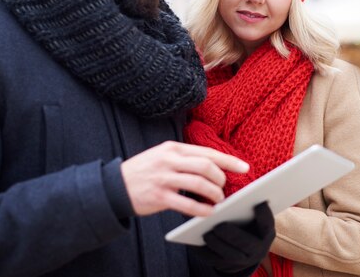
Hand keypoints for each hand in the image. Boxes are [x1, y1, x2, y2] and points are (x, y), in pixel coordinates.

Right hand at [120, 141, 248, 216]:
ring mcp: (164, 178)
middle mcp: (169, 160)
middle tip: (224, 187)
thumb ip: (185, 158)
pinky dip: (201, 209)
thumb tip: (213, 167)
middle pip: (206, 166)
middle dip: (221, 178)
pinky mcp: (159, 197)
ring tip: (218, 200)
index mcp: (173, 148)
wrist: (114, 186)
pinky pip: (187, 203)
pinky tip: (208, 212)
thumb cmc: (144, 170)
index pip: (207, 152)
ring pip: (199, 184)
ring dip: (214, 193)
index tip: (245, 167)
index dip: (229, 160)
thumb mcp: (162, 155)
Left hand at [189, 201, 275, 273]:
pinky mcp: (226, 266)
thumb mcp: (253, 217)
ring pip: (230, 255)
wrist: (243, 250)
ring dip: (217, 244)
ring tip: (206, 233)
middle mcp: (257, 250)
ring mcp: (243, 261)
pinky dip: (204, 251)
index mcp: (266, 233)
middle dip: (232, 235)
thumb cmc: (247, 224)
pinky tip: (196, 241)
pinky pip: (214, 260)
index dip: (264, 214)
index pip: (267, 224)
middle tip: (219, 226)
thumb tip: (245, 191)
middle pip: (246, 243)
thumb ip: (250, 206)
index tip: (258, 202)